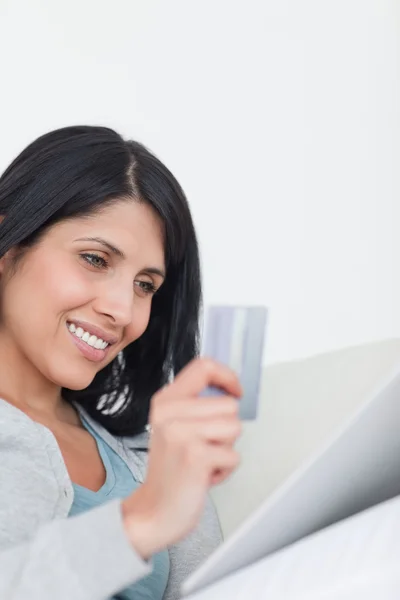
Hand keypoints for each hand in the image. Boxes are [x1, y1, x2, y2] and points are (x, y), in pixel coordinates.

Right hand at [121, 358, 241, 558]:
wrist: (154, 511)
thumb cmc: (172, 470)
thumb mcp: (173, 426)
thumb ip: (195, 404)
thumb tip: (229, 388)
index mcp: (165, 400)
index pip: (204, 367)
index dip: (228, 376)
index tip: (235, 391)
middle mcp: (170, 412)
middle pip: (229, 404)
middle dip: (226, 428)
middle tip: (204, 446)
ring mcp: (182, 434)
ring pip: (235, 427)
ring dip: (226, 449)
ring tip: (203, 459)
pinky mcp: (196, 456)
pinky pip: (234, 456)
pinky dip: (225, 470)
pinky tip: (204, 476)